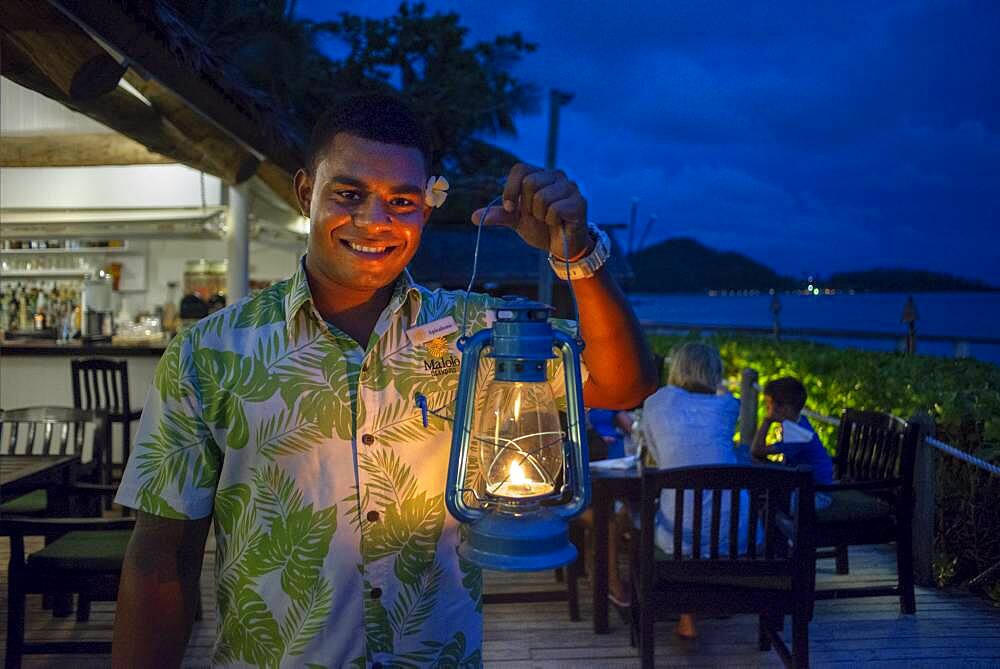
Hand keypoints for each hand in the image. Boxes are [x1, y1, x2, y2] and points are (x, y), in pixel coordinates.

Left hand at [471, 163, 590, 258]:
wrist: (562, 248)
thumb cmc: (541, 229)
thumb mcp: (516, 221)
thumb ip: (499, 215)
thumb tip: (473, 216)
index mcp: (540, 175)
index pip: (520, 169)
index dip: (510, 189)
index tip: (509, 208)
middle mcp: (557, 176)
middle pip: (530, 182)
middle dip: (527, 206)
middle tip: (536, 216)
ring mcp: (570, 187)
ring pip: (542, 197)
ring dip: (540, 216)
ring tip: (548, 220)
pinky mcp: (579, 202)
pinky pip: (555, 209)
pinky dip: (551, 221)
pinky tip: (558, 223)